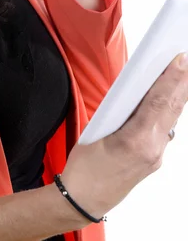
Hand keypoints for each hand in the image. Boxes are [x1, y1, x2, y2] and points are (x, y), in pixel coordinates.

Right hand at [57, 52, 187, 222]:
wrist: (82, 200)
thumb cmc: (84, 168)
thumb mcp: (96, 130)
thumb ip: (118, 109)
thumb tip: (134, 91)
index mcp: (136, 141)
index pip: (158, 102)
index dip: (171, 78)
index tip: (180, 59)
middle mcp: (152, 150)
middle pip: (171, 110)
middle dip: (182, 83)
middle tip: (186, 60)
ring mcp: (155, 157)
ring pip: (171, 120)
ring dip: (178, 97)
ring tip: (183, 76)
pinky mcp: (153, 161)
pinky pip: (165, 130)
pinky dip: (169, 112)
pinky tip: (170, 100)